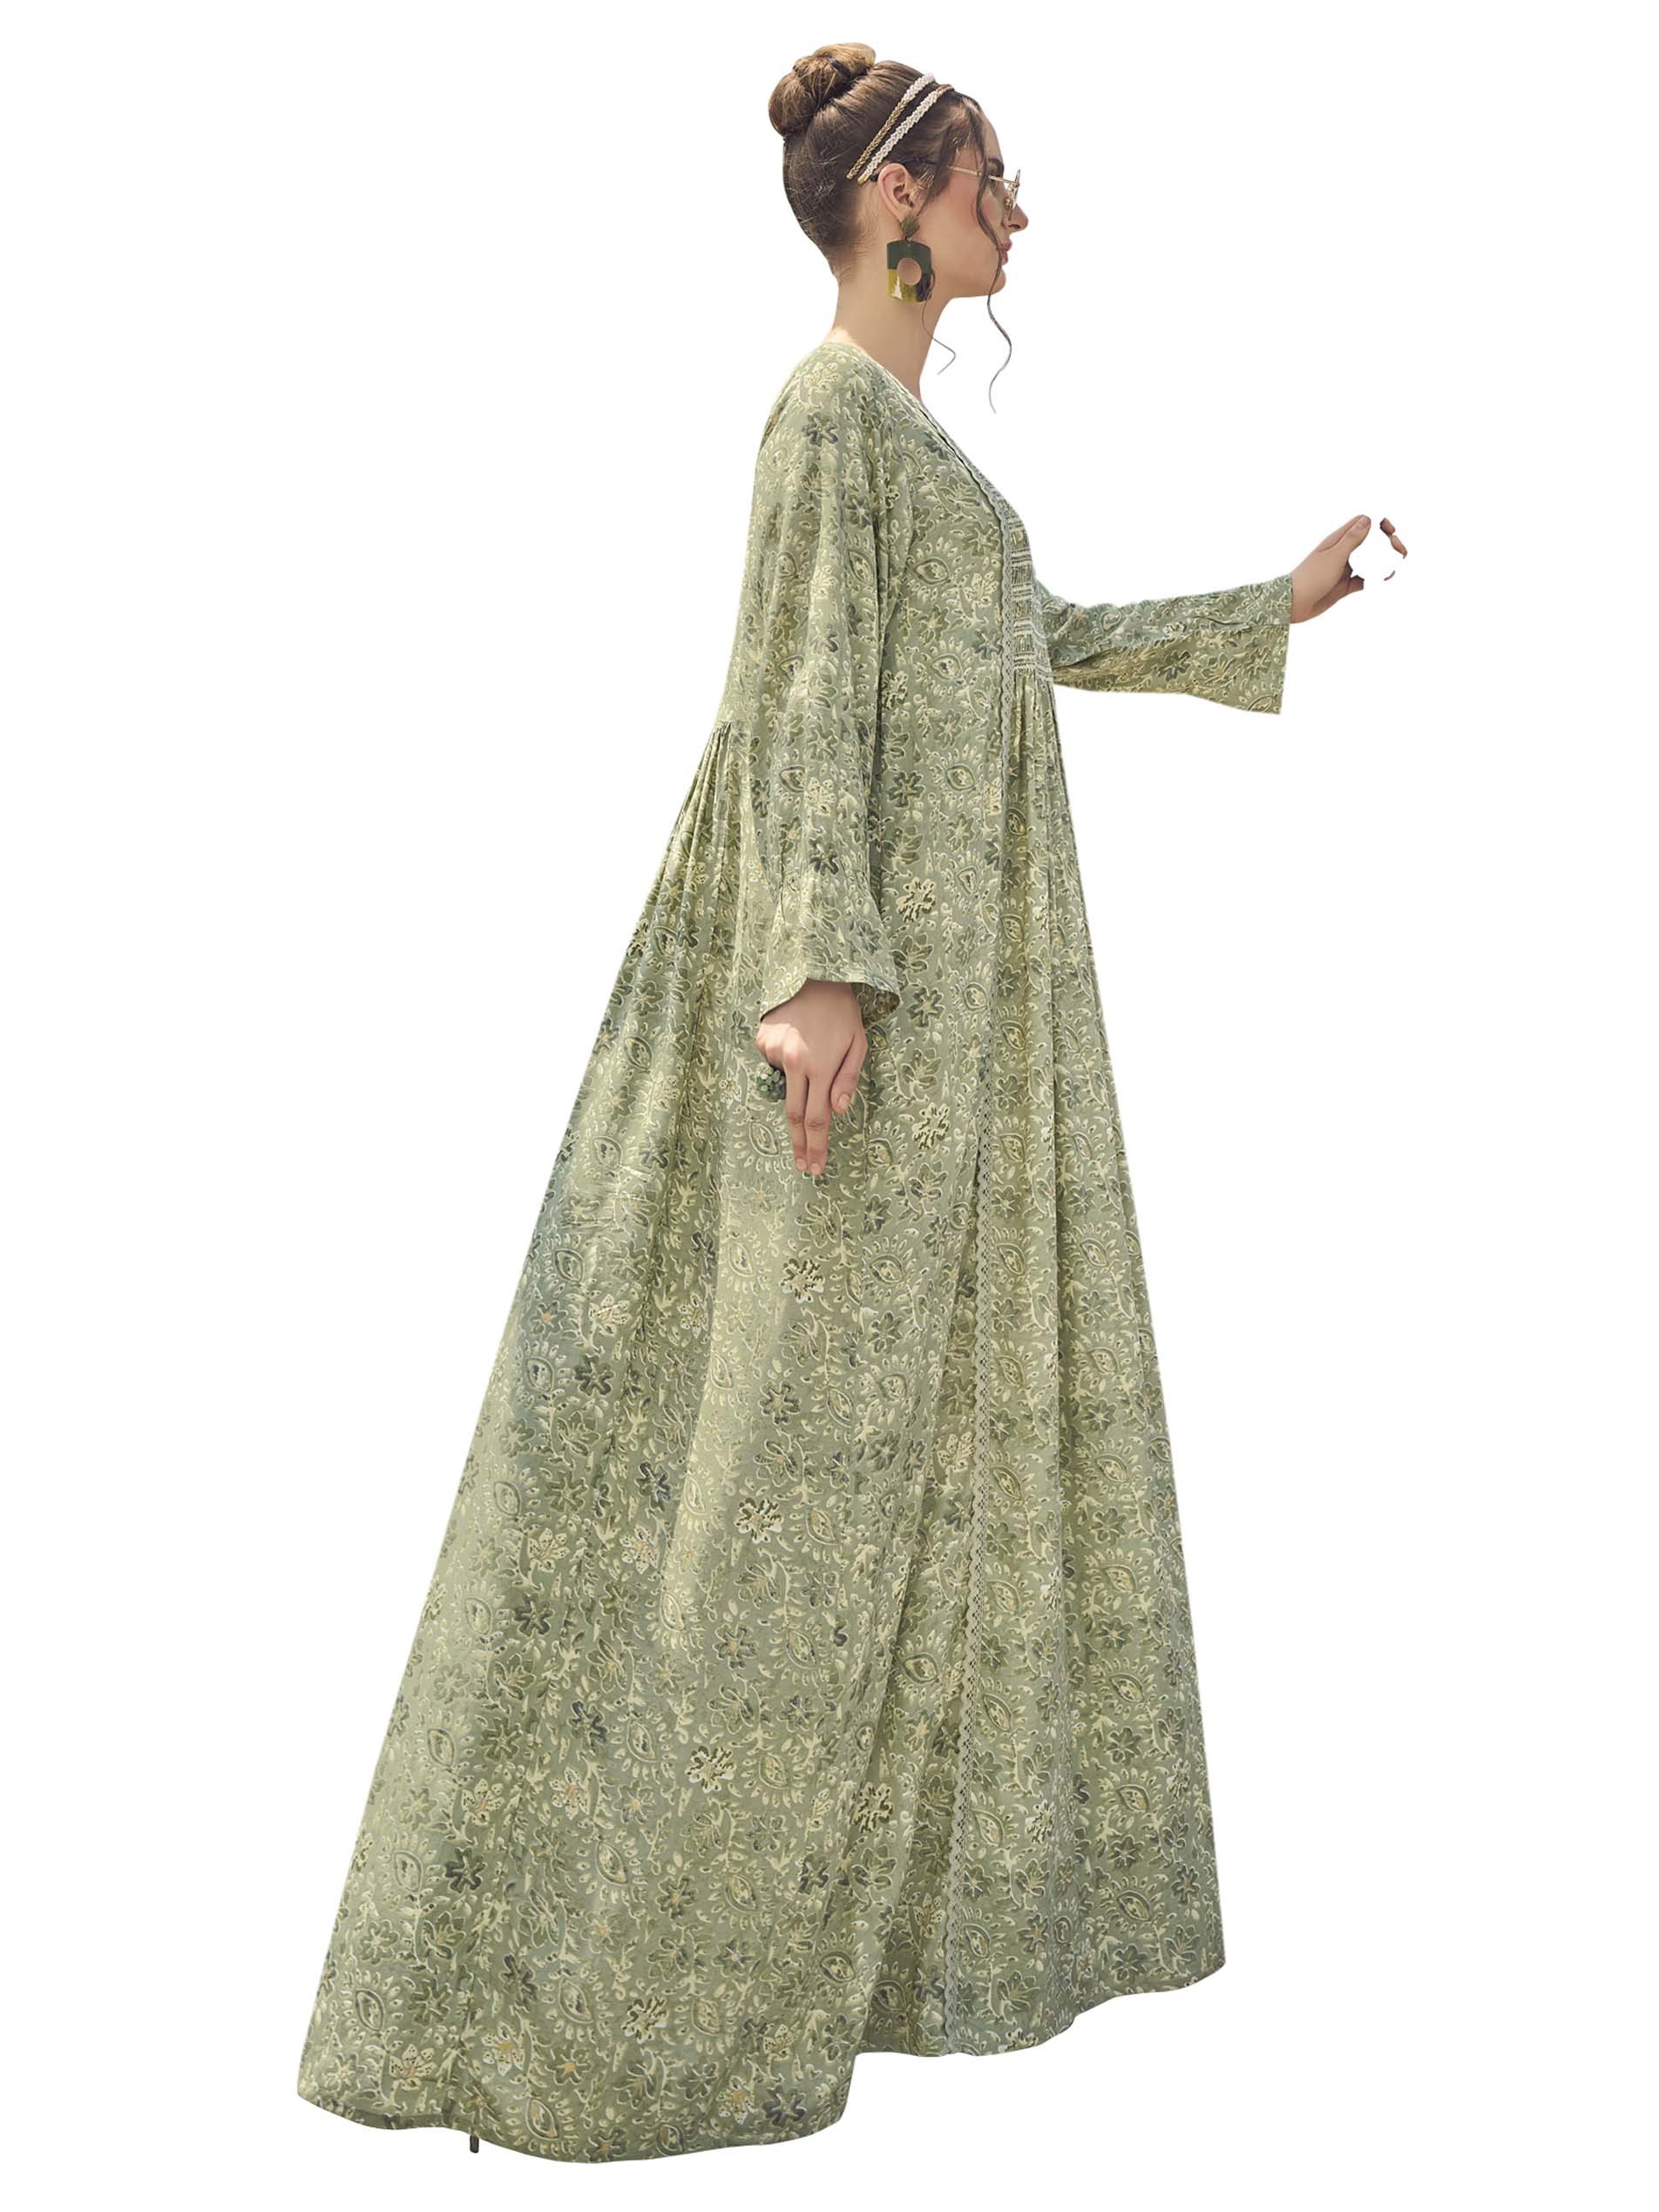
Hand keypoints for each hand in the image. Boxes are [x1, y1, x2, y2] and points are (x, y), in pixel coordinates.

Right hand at [753, 978, 869, 1176]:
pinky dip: (786, 1062)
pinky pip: (775, 1064)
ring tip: (811, 1055)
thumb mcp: (859, 1043)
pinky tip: (798, 1041)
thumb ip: (848, 1079)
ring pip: (785, 1086)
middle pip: (795, 1115)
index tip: (814, 1166)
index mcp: (821, 1064)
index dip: (816, 1145)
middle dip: (800, 1144)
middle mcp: (794, 1061)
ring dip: (797, 1085)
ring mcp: (774, 1051)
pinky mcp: (761, 1041)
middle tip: (802, 1166)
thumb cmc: (843, 1011)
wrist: (813, 974)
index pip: (818, 1118)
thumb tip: (838, 1112)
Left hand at [1290, 513, 1408, 620]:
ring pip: (1370, 560)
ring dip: (1384, 561)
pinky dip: (1376, 578)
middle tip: (1399, 552)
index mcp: (1339, 539)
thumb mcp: (1334, 556)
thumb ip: (1352, 539)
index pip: (1363, 522)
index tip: (1390, 531)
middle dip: (1387, 544)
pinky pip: (1365, 579)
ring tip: (1396, 566)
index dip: (1379, 522)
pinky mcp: (1345, 585)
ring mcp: (1345, 568)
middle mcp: (1343, 551)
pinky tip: (1385, 579)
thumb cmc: (1310, 577)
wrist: (1294, 604)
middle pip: (1371, 541)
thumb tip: (1369, 518)